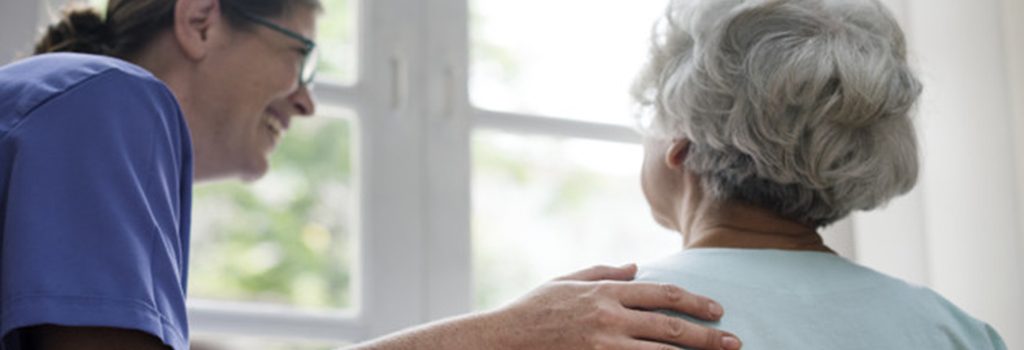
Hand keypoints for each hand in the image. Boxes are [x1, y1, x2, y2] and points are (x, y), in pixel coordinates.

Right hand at [492, 264, 741, 349]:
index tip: (716, 310)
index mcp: (605, 292)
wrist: (503, 339)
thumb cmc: (532, 310)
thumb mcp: (566, 281)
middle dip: (707, 335)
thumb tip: (635, 267)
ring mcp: (603, 346)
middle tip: (734, 342)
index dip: (693, 301)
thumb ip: (603, 272)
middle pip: (670, 326)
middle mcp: (609, 318)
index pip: (661, 293)